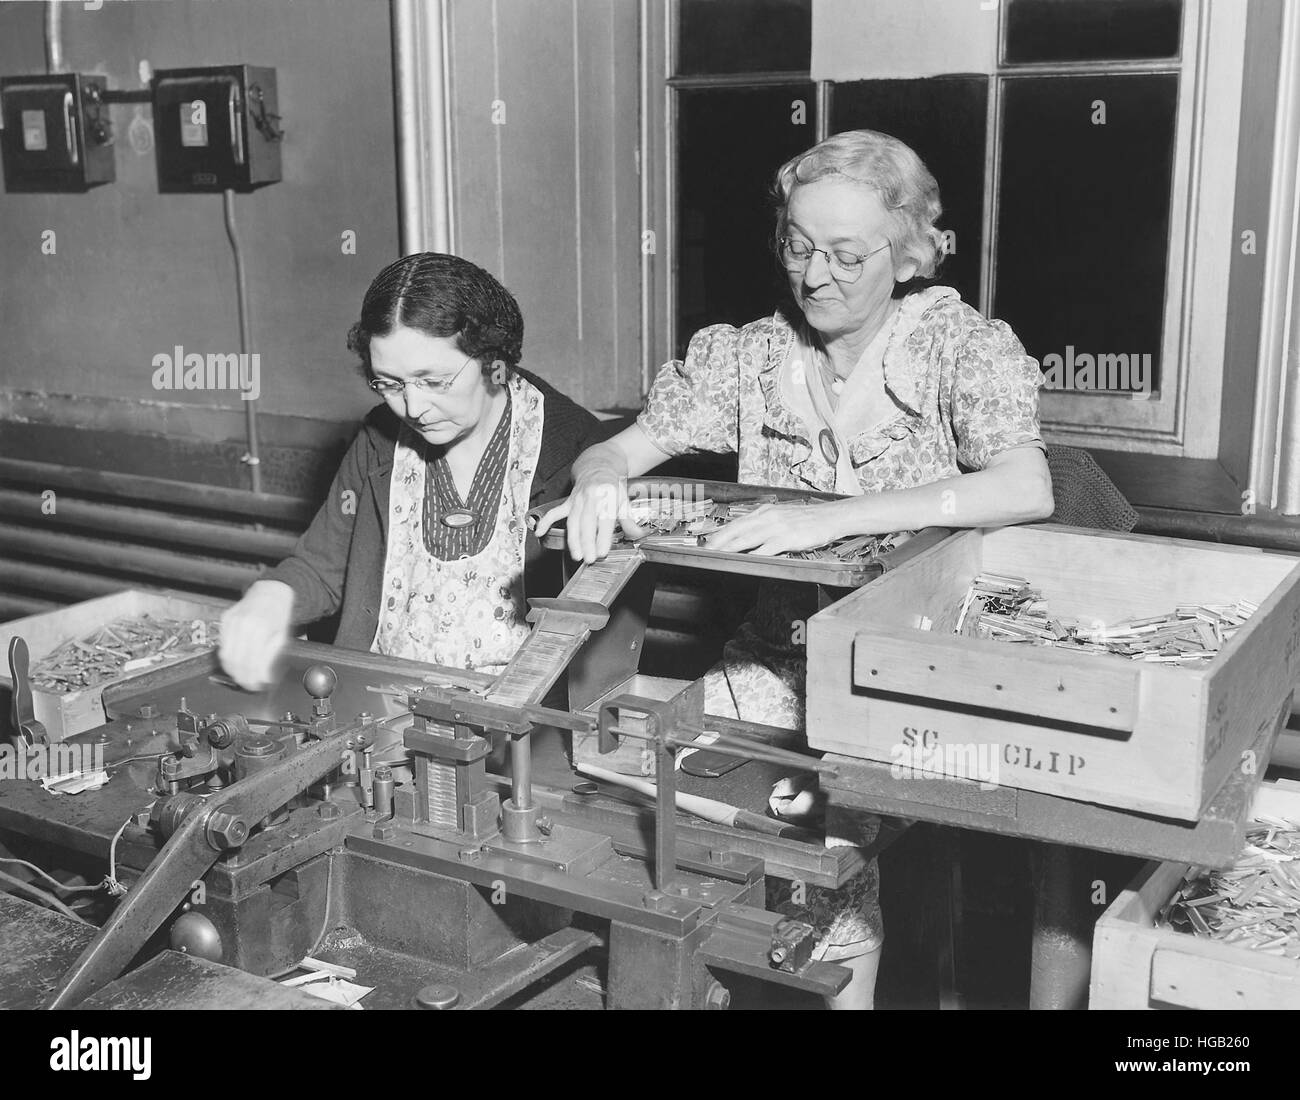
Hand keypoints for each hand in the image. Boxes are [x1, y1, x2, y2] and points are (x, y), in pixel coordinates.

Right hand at [218, 580, 294, 690]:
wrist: (271, 592)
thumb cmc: (279, 615)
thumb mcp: (282, 637)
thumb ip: (271, 657)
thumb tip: (263, 678)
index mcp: (261, 629)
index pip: (251, 662)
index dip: (252, 678)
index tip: (256, 686)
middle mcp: (244, 625)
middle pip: (236, 661)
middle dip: (241, 677)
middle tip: (247, 685)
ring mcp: (232, 621)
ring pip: (225, 654)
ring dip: (231, 670)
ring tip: (240, 677)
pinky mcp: (225, 619)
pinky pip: (221, 644)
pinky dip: (227, 657)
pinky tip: (234, 663)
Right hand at [534, 471, 646, 562]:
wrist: (597, 467)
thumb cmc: (611, 487)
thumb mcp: (624, 500)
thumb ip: (629, 520)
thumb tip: (637, 535)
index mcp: (607, 497)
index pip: (605, 519)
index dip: (603, 537)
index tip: (603, 552)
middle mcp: (591, 498)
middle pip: (587, 523)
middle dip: (587, 542)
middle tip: (589, 559)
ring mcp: (577, 500)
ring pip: (573, 521)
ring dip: (573, 540)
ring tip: (576, 555)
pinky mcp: (567, 502)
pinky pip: (555, 512)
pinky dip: (545, 522)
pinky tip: (539, 533)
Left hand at [705, 501, 847, 555]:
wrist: (832, 516)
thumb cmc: (808, 519)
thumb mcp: (781, 516)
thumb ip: (763, 523)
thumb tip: (747, 533)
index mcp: (765, 511)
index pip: (737, 522)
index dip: (721, 532)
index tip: (709, 541)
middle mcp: (768, 517)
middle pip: (738, 529)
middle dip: (720, 540)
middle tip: (706, 549)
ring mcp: (778, 527)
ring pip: (748, 538)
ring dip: (731, 547)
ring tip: (718, 554)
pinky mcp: (788, 537)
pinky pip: (768, 547)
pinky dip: (756, 554)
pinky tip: (747, 559)